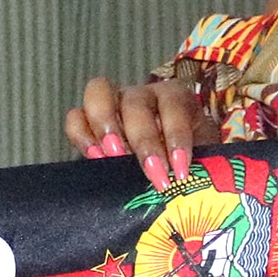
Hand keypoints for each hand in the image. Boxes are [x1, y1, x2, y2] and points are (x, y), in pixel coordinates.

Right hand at [64, 71, 204, 190]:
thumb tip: (195, 183)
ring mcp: (113, 103)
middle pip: (136, 101)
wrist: (171, 167)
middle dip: (143, 139)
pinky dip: (81, 135)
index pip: (174, 105)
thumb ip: (200, 165)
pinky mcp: (88, 120)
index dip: (176, 137)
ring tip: (114, 158)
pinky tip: (96, 159)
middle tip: (150, 171)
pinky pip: (75, 116)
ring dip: (105, 125)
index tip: (179, 172)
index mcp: (175, 98)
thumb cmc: (190, 161)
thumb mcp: (203, 159)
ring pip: (99, 93)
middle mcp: (142, 95)